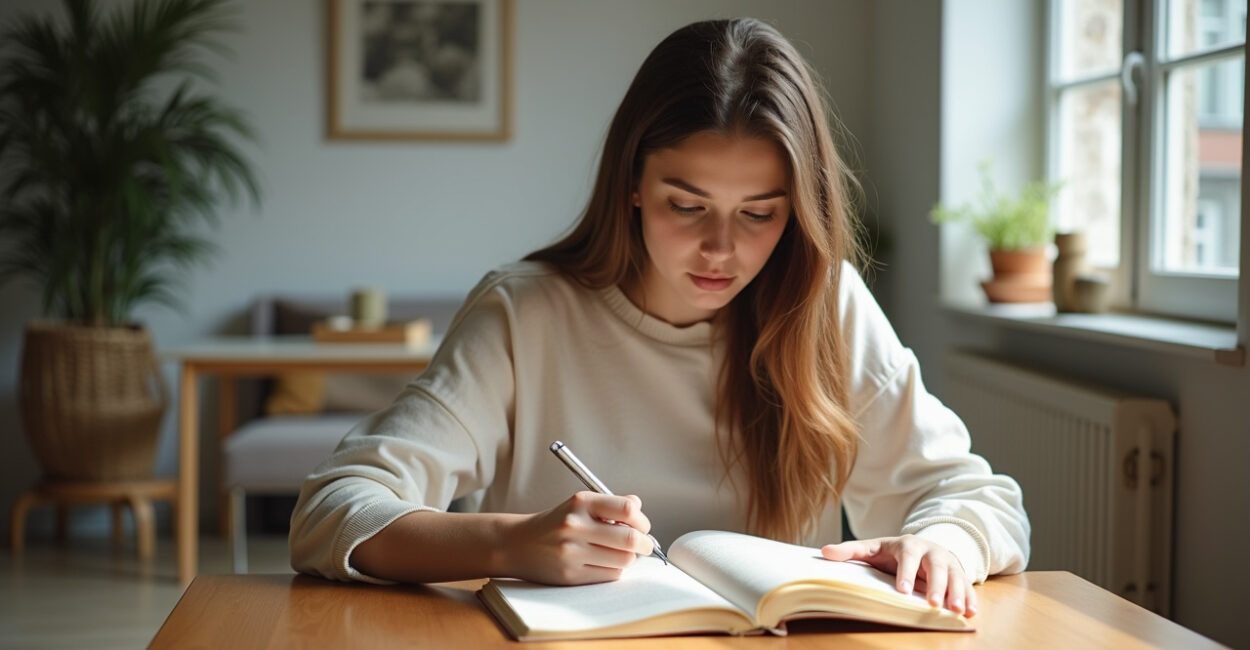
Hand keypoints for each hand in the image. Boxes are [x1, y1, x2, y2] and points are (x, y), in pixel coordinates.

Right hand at [499, 491, 654, 584]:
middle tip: (645, 545)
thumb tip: (638, 508)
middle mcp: (575, 525)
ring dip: (629, 558)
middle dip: (645, 544)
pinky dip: (615, 570)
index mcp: (580, 502)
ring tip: (621, 554)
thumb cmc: (555, 524)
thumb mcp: (578, 505)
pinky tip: (605, 563)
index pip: (627, 509)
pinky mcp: (570, 575)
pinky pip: (610, 575)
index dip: (642, 520)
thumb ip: (609, 505)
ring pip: (624, 560)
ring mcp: (572, 552)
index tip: (643, 526)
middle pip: (630, 539)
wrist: (517, 544)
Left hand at [820, 535, 977, 617]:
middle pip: (937, 567)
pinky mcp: (960, 575)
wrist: (924, 546)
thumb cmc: (893, 552)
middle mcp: (932, 552)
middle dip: (937, 585)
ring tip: (957, 611)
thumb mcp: (872, 548)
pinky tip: (971, 613)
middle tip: (933, 604)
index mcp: (909, 544)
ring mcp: (949, 563)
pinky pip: (968, 587)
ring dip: (958, 594)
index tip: (901, 590)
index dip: (904, 572)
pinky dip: (971, 600)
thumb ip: (850, 550)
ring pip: (956, 577)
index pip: (907, 556)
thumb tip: (824, 552)